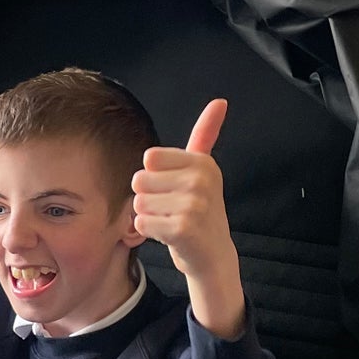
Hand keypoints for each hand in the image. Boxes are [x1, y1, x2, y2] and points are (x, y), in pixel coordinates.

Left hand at [131, 99, 245, 338]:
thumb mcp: (202, 171)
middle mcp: (201, 180)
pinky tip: (169, 236)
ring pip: (138, 202)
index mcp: (202, 162)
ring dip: (149, 216)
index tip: (176, 190)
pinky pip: (141, 222)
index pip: (149, 158)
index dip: (154, 177)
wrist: (212, 257)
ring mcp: (193, 205)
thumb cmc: (199, 212)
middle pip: (140, 179)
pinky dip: (148, 232)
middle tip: (173, 211)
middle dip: (150, 198)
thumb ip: (206, 134)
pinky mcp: (182, 229)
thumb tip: (220, 101)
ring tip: (171, 223)